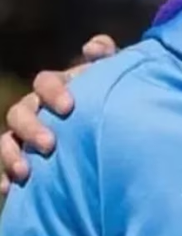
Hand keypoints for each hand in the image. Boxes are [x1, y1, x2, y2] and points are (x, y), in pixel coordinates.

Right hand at [0, 35, 118, 194]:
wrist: (116, 135)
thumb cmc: (116, 100)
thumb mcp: (115, 79)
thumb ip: (106, 59)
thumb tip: (92, 47)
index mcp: (58, 88)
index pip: (46, 82)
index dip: (53, 91)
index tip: (69, 107)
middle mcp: (37, 109)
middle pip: (20, 112)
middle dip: (31, 128)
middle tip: (49, 144)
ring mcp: (27, 135)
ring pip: (8, 139)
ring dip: (11, 154)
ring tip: (25, 172)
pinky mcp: (24, 158)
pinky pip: (5, 166)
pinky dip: (4, 175)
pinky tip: (8, 188)